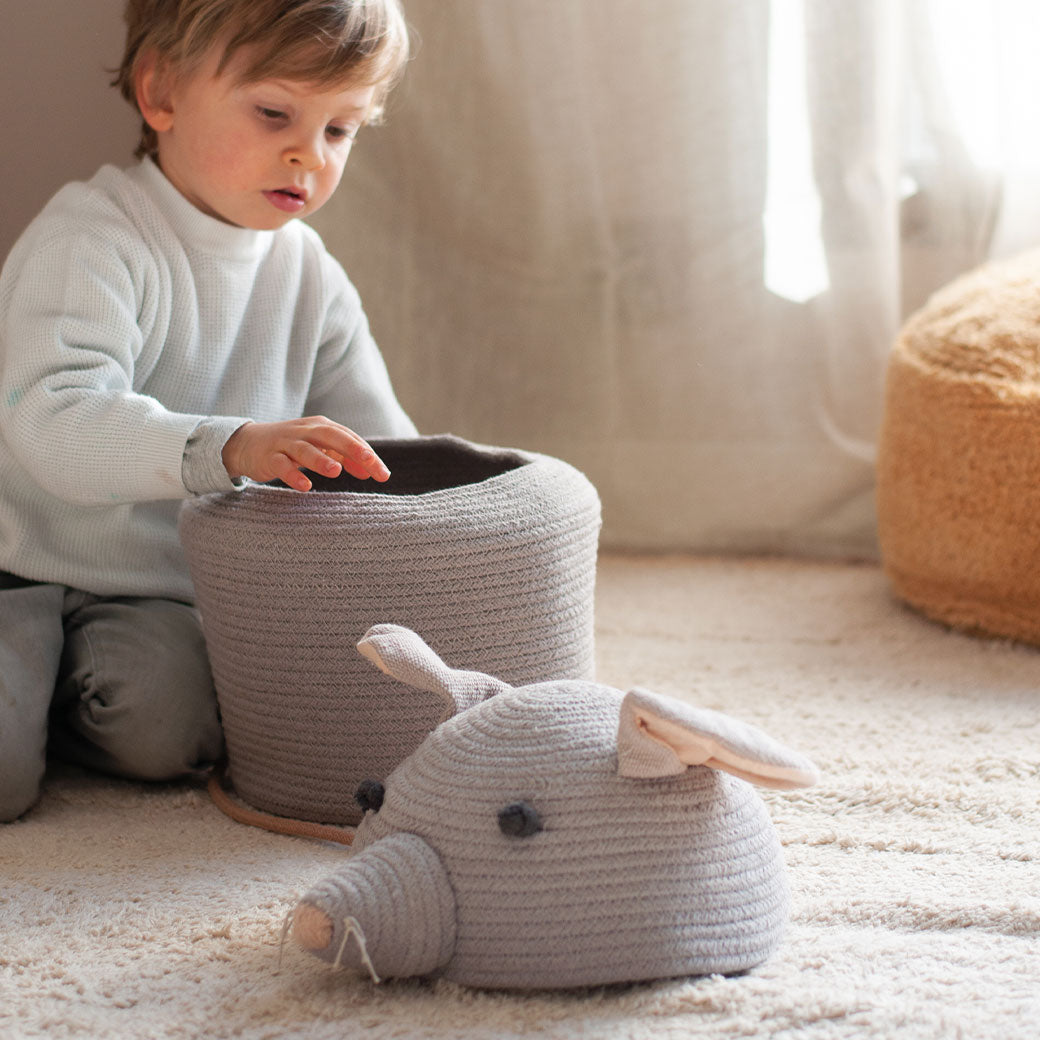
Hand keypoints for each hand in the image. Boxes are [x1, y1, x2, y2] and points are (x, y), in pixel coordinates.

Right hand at [221, 416, 389, 491]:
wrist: (247, 443)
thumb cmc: (292, 446)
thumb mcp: (320, 448)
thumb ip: (345, 457)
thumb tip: (370, 472)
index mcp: (322, 427)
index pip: (349, 438)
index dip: (367, 455)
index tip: (383, 474)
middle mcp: (305, 432)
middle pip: (331, 436)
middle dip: (351, 449)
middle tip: (369, 462)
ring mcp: (286, 443)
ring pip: (305, 449)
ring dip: (321, 459)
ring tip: (336, 471)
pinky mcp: (269, 458)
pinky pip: (281, 466)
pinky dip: (293, 475)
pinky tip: (305, 487)